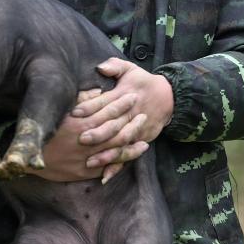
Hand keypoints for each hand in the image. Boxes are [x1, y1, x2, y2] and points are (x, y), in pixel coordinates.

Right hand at [35, 89, 147, 182]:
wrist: (28, 156)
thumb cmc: (45, 129)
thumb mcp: (60, 110)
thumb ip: (80, 100)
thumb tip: (98, 91)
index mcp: (81, 123)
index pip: (108, 111)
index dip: (122, 103)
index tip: (133, 96)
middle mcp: (87, 141)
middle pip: (117, 131)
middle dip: (132, 122)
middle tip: (144, 116)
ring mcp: (86, 158)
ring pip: (116, 151)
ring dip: (132, 145)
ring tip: (145, 140)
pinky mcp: (84, 171)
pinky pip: (106, 166)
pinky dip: (120, 162)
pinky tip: (131, 157)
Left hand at [73, 58, 173, 181]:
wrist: (169, 97)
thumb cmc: (143, 82)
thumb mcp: (130, 69)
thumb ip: (114, 66)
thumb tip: (100, 67)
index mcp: (124, 95)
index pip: (105, 102)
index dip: (90, 107)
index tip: (74, 113)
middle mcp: (130, 114)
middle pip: (113, 124)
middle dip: (97, 133)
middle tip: (80, 138)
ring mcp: (137, 129)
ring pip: (120, 142)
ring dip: (106, 153)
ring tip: (89, 161)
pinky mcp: (141, 140)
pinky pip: (128, 155)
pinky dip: (118, 166)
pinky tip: (106, 176)